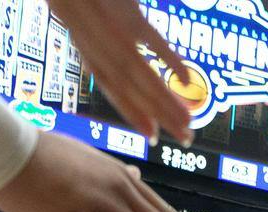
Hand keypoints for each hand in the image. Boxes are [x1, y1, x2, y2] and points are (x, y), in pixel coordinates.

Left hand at [46, 0, 195, 145]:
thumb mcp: (79, 24)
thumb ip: (96, 42)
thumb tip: (114, 56)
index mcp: (90, 53)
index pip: (115, 93)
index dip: (135, 117)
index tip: (154, 137)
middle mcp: (102, 52)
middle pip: (135, 93)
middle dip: (162, 119)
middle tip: (185, 138)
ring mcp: (117, 37)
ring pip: (145, 79)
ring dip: (169, 104)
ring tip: (189, 122)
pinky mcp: (130, 17)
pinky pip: (155, 44)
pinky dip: (172, 64)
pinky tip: (186, 82)